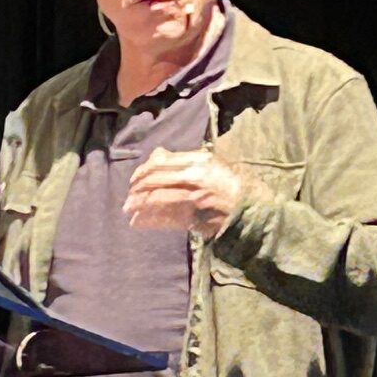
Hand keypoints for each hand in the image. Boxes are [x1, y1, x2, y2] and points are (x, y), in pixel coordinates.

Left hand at [123, 148, 244, 237]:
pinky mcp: (194, 219)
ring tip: (128, 209)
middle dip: (137, 189)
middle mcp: (193, 179)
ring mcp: (193, 200)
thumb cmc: (228, 181)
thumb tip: (156, 154)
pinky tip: (138, 221)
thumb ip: (181, 159)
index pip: (161, 163)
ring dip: (139, 205)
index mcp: (197, 162)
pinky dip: (149, 220)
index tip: (134, 178)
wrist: (248, 205)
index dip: (143, 171)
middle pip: (155, 181)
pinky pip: (166, 218)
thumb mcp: (209, 162)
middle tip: (128, 195)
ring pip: (157, 200)